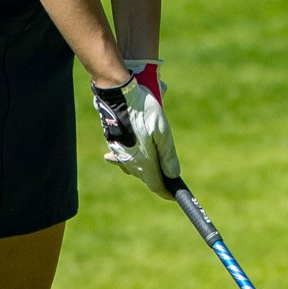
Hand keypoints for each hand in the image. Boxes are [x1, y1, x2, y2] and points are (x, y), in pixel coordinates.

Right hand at [92, 57, 182, 199]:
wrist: (116, 94)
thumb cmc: (143, 110)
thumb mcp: (162, 130)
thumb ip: (168, 155)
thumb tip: (173, 174)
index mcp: (144, 162)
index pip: (156, 186)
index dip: (166, 192)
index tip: (174, 194)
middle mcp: (130, 162)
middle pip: (146, 177)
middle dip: (157, 176)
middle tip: (168, 172)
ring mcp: (119, 154)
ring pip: (134, 167)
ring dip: (145, 166)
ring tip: (153, 162)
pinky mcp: (113, 144)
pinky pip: (123, 158)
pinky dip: (131, 159)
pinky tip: (129, 156)